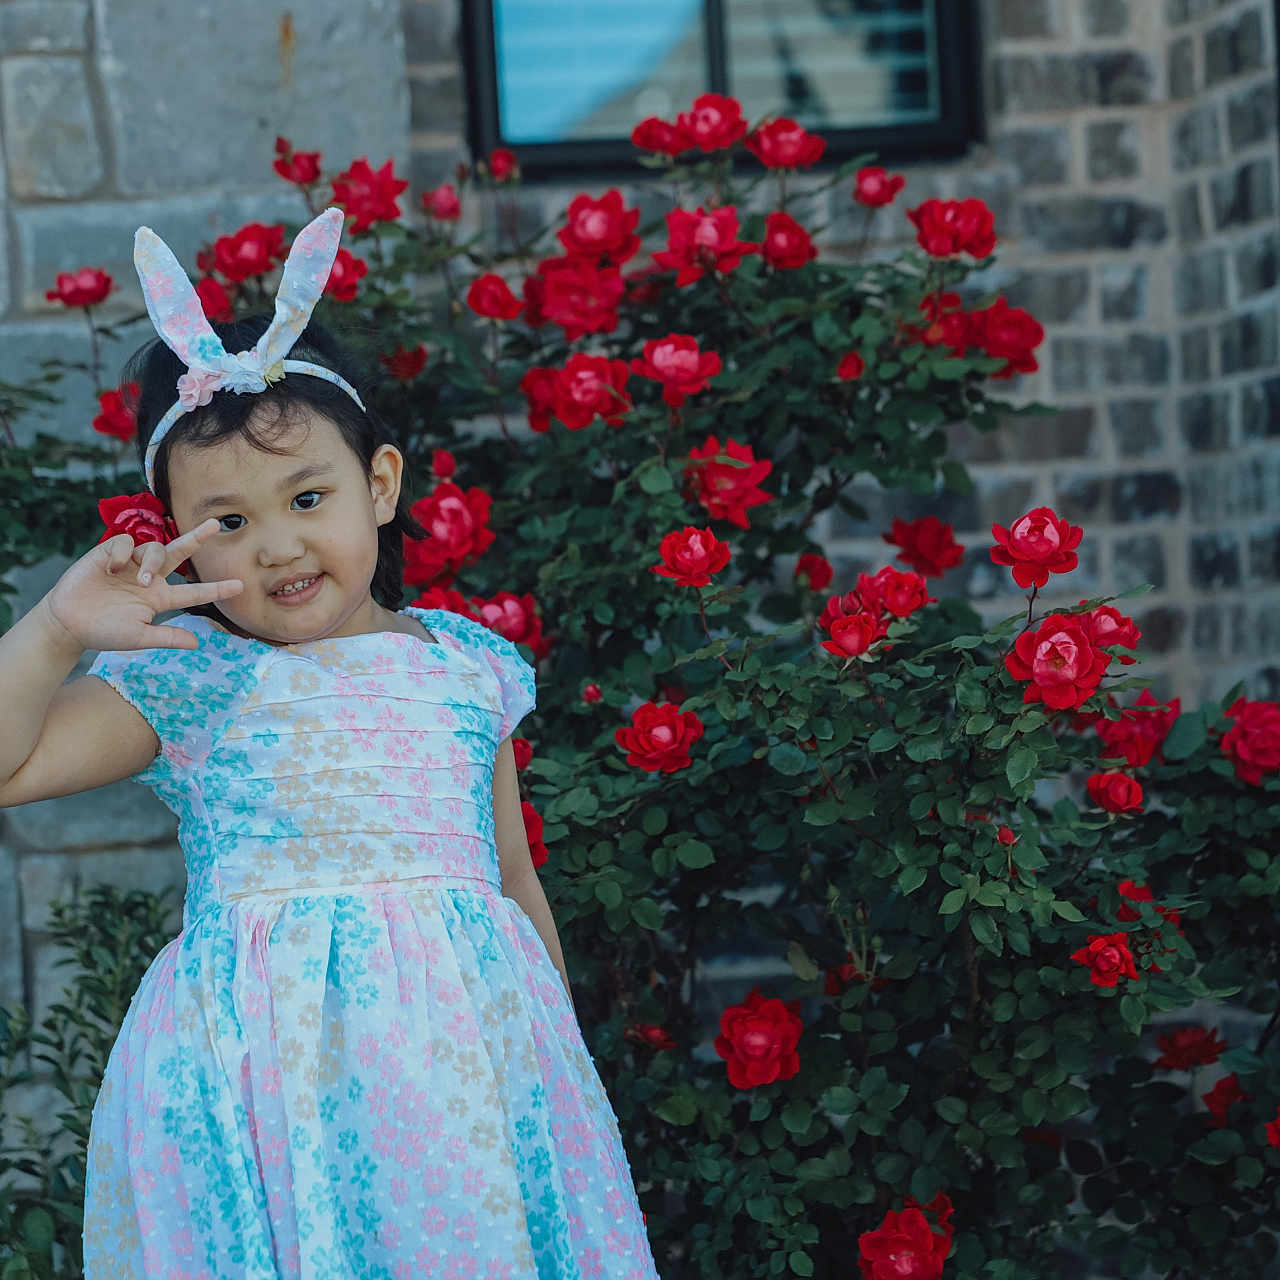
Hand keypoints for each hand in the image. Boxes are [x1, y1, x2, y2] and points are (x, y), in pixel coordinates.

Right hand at [39, 518, 242, 652]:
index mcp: (160, 598)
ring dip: (151, 561)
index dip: (216, 588)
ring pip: (154, 548)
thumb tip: (197, 643)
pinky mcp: (108, 553)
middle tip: (216, 525)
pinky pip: (125, 543)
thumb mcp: (138, 637)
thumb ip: (166, 638)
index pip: (194, 591)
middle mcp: (149, 577)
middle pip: (178, 553)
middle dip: (197, 538)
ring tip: (139, 579)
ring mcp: (130, 564)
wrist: (67, 623)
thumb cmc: (103, 632)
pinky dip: (121, 554)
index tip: (240, 586)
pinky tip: (110, 569)